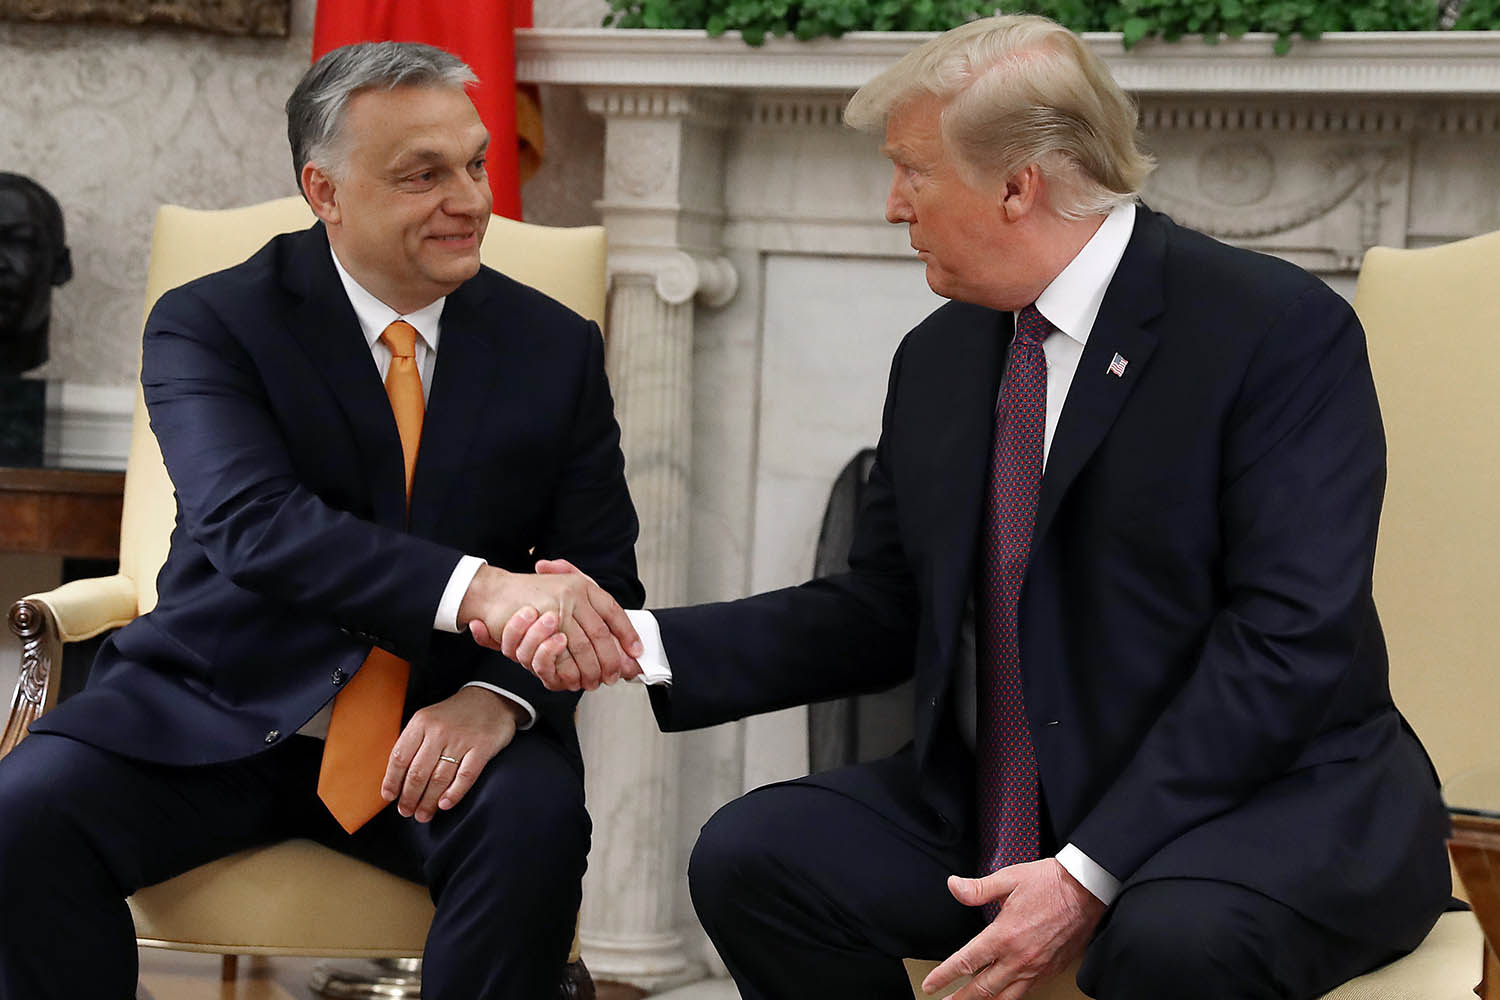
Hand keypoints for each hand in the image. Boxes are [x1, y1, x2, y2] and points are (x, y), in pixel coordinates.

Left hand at [380, 686, 523, 822]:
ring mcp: (462, 739)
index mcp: (421, 722)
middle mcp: (439, 731)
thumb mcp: (428, 718)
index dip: (392, 781)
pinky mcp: (483, 747)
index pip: (400, 757)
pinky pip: (465, 777)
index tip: (389, 797)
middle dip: (409, 797)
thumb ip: (414, 742)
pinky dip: (453, 794)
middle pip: (418, 772)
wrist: (491, 699)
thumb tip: (397, 778)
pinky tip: (444, 805)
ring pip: (439, 778)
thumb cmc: (454, 715)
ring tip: (423, 815)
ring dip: (428, 802)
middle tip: (406, 812)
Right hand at [460, 562, 641, 690]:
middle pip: (601, 633)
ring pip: (584, 646)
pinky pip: (563, 652)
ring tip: (595, 681)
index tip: (636, 652)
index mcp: (581, 585)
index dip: (626, 632)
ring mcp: (558, 607)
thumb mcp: (561, 594)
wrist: (494, 592)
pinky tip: (574, 678)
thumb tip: (619, 645)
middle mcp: (573, 593)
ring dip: (591, 668)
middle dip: (611, 659)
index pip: (612, 610)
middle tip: (615, 676)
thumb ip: (589, 615)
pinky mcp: (541, 623)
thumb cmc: (529, 595)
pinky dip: (570, 668)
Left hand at [922, 859, 1105, 998]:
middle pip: (982, 989)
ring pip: (1005, 997)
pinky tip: (1003, 996)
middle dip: (960, 999)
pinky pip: (1026, 992)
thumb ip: (978, 889)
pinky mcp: (1051, 970)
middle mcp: (1019, 958)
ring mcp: (1036, 967)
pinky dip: (1010, 998)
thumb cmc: (1050, 882)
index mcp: (1004, 936)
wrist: (1088, 889)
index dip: (944, 976)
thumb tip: (953, 886)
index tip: (931, 985)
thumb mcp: (1009, 878)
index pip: (965, 963)